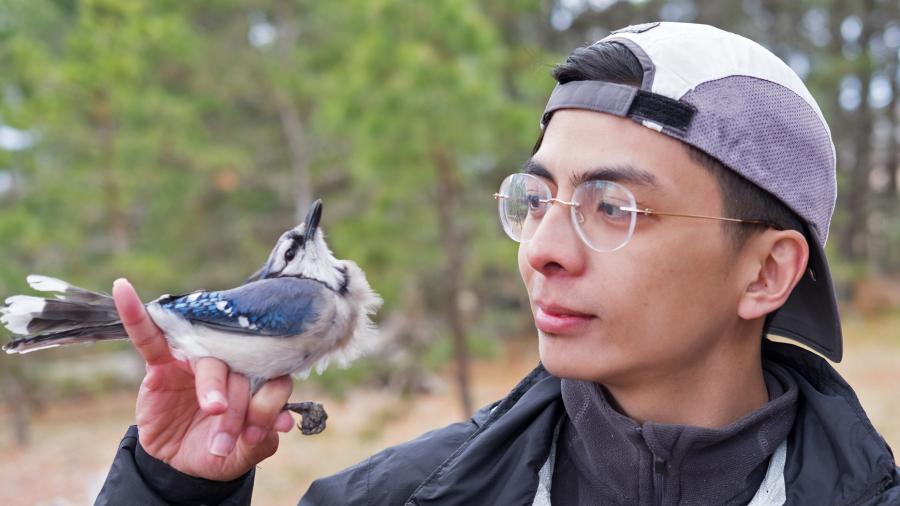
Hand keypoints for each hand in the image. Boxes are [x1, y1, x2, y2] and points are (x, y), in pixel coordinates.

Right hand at [112, 278, 295, 480]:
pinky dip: (137, 315)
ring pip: (209, 363)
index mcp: (255, 381)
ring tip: (214, 411)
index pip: (273, 379)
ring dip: (213, 387)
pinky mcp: (161, 365)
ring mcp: (195, 361)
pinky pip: (148, 336)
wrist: (180, 468)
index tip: (255, 435)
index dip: (269, 404)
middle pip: (242, 370)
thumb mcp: (244, 453)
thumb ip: (263, 436)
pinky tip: (124, 291)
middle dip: (239, 405)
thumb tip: (285, 420)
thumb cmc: (218, 451)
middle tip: (231, 438)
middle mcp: (230, 365)